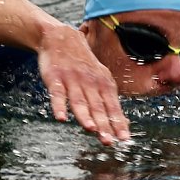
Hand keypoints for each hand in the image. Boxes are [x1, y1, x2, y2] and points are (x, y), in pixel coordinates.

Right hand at [36, 24, 129, 144]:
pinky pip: (57, 94)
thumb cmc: (84, 64)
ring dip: (85, 116)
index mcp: (104, 84)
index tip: (124, 139)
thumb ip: (110, 102)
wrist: (62, 38)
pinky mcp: (55, 78)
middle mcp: (90, 83)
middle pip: (97, 107)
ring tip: (90, 129)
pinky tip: (61, 117)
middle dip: (104, 125)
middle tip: (109, 141)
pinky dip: (59, 106)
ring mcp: (73, 80)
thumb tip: (124, 125)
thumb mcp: (101, 79)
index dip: (118, 123)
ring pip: (80, 101)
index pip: (113, 107)